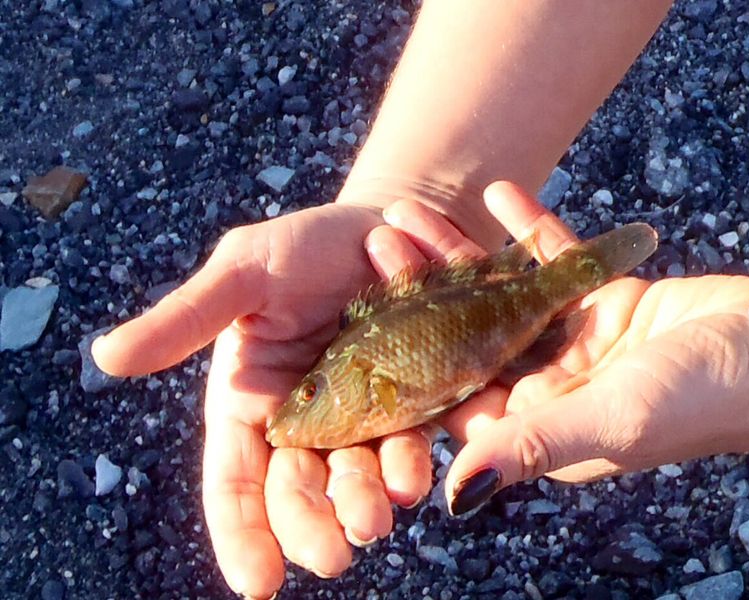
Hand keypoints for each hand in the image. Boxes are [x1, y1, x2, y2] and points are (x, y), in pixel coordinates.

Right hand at [91, 202, 433, 597]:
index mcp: (254, 401)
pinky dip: (421, 459)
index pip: (236, 480)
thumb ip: (186, 318)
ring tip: (378, 516)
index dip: (241, 531)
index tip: (255, 582)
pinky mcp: (418, 402)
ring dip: (368, 501)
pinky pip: (418, 440)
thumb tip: (106, 357)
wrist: (388, 223)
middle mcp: (308, 421)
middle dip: (312, 526)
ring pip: (360, 476)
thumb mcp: (243, 274)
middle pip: (300, 491)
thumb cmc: (303, 247)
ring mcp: (366, 417)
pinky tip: (426, 470)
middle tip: (332, 553)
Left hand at [371, 182, 748, 515]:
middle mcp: (544, 383)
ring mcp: (570, 340)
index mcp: (536, 423)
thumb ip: (535, 445)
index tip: (365, 310)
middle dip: (421, 287)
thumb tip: (455, 494)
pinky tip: (498, 192)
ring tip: (412, 209)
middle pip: (466, 332)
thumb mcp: (612, 421)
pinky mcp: (600, 301)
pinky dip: (529, 228)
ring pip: (499, 292)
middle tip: (376, 240)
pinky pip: (555, 260)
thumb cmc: (701, 399)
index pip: (455, 389)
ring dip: (459, 250)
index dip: (407, 351)